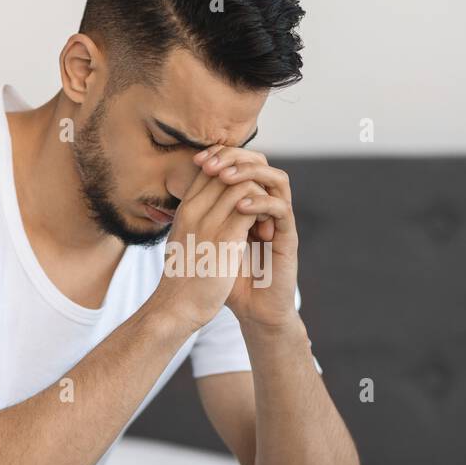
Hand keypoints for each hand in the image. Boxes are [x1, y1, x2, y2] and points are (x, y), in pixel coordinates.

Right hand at [148, 146, 268, 331]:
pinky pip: (251, 208)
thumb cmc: (183, 279)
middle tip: (261, 208)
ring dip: (260, 199)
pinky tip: (266, 233)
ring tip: (264, 221)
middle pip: (227, 170)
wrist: (177, 309)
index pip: (210, 170)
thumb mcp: (183, 242)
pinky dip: (264, 214)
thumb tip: (208, 213)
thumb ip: (194, 223)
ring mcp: (208, 223)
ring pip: (242, 184)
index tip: (246, 197)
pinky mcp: (225, 239)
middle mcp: (194, 210)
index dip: (233, 174)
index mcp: (185, 210)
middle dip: (250, 183)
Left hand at [191, 145, 298, 330]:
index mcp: (246, 201)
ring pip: (276, 178)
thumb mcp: (203, 240)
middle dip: (235, 158)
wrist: (250, 309)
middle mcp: (265, 205)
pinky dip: (261, 202)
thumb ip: (199, 214)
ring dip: (250, 173)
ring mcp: (278, 220)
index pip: (239, 163)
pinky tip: (241, 207)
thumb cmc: (224, 278)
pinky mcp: (287, 237)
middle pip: (260, 162)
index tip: (198, 160)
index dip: (220, 156)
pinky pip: (281, 208)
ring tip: (227, 178)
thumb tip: (178, 187)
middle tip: (213, 165)